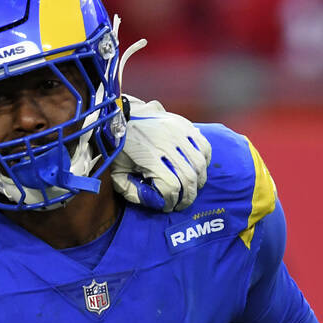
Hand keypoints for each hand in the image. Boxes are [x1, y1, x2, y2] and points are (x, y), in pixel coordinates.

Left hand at [110, 95, 209, 211]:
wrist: (122, 116)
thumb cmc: (119, 147)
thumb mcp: (117, 172)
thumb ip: (131, 190)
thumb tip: (153, 202)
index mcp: (149, 158)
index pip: (171, 187)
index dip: (172, 201)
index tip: (168, 207)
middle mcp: (167, 145)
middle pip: (188, 178)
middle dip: (188, 197)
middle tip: (183, 204)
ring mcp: (178, 134)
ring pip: (199, 164)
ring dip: (199, 181)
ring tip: (192, 189)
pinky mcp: (185, 126)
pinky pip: (204, 146)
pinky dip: (205, 160)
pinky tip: (198, 169)